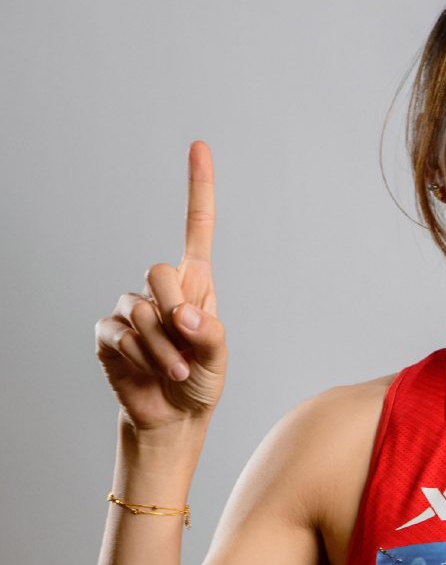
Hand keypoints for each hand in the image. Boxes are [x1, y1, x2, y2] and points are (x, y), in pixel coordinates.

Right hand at [95, 141, 226, 431]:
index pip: (196, 230)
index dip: (198, 189)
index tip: (199, 146)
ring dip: (162, 347)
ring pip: (140, 310)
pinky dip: (141, 358)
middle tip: (186, 340)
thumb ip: (209, 333)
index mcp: (196, 286)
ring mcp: (132, 310)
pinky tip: (151, 372)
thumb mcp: (217, 359)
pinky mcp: (109, 333)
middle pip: (158, 271)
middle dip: (174, 309)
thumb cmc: (200, 382)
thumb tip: (182, 313)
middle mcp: (162, 290)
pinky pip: (120, 334)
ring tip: (176, 371)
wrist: (173, 417)